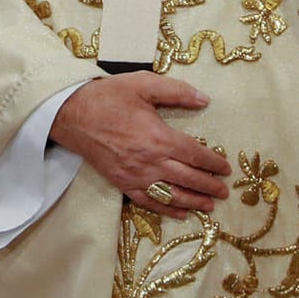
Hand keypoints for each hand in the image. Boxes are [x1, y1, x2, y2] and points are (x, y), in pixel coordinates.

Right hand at [50, 74, 231, 218]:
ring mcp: (135, 175)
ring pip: (170, 194)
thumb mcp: (144, 84)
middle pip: (187, 178)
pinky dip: (166, 209)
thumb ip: (177, 91)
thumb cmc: (109, 96)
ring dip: (193, 201)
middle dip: (209, 186)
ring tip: (210, 206)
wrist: (72, 114)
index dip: (213, 163)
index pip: (195, 154)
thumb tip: (204, 99)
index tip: (226, 168)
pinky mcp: (121, 183)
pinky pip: (147, 201)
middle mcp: (150, 161)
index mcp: (159, 137)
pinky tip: (180, 213)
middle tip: (224, 192)